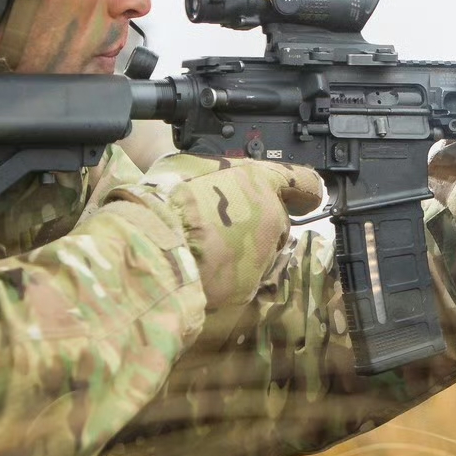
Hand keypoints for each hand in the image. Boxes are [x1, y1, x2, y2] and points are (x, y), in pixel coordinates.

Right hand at [107, 154, 324, 308]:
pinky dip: (227, 276)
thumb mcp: (189, 166)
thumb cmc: (164, 200)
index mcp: (259, 182)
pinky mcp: (247, 289)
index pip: (302, 182)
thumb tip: (217, 177)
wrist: (151, 247)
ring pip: (262, 253)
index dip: (303, 190)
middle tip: (222, 224)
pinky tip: (201, 269)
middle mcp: (270, 218)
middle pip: (277, 221)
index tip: (304, 197)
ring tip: (205, 249)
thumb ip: (218, 172)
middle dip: (257, 224)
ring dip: (242, 251)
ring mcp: (262, 256)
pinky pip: (243, 279)